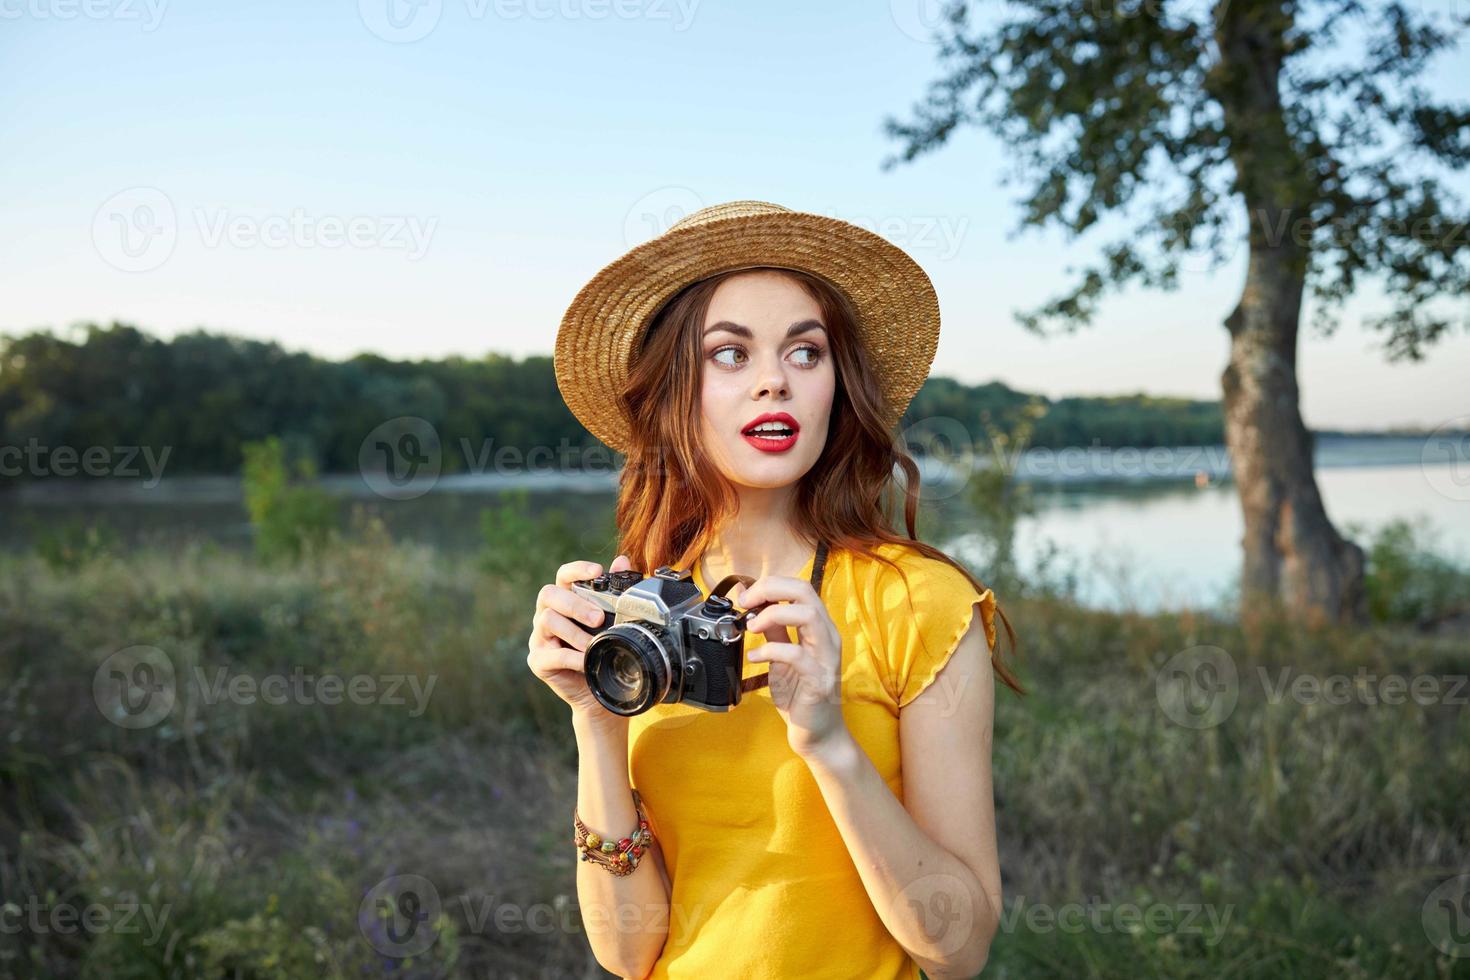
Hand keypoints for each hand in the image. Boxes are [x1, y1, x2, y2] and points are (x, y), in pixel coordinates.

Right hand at [527, 555, 633, 728]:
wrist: (599, 691)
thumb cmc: (603, 650)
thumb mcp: (613, 621)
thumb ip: (615, 591)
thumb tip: (622, 561)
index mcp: (564, 600)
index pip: (563, 575)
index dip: (577, 569)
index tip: (598, 571)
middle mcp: (547, 614)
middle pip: (549, 594)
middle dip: (574, 603)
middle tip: (598, 618)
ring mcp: (540, 637)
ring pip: (547, 620)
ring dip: (574, 632)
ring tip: (593, 644)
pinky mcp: (538, 660)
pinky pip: (551, 654)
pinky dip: (572, 657)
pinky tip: (586, 661)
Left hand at [731, 575, 849, 760]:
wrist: (817, 734)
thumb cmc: (800, 695)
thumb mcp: (782, 656)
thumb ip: (773, 630)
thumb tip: (752, 604)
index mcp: (819, 628)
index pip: (800, 587)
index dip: (771, 584)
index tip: (745, 596)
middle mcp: (828, 637)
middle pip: (805, 592)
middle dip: (770, 589)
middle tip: (745, 603)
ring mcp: (826, 658)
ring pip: (808, 616)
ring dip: (774, 614)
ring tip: (751, 627)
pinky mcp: (819, 680)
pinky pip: (797, 655)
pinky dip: (770, 650)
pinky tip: (754, 657)